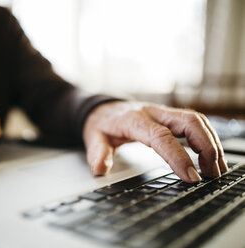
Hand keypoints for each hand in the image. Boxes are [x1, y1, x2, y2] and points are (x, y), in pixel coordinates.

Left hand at [83, 101, 227, 182]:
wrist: (103, 108)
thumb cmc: (101, 123)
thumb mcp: (93, 137)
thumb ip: (97, 152)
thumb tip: (100, 169)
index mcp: (134, 120)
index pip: (161, 137)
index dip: (178, 156)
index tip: (191, 176)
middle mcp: (153, 113)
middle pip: (189, 121)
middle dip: (206, 147)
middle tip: (211, 173)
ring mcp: (163, 112)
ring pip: (196, 120)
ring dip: (211, 142)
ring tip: (216, 168)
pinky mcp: (169, 116)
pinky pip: (194, 122)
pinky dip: (207, 137)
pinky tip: (211, 154)